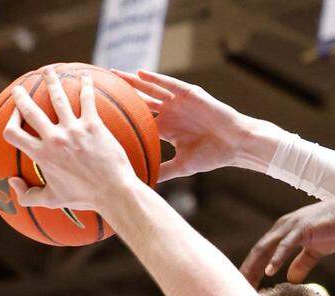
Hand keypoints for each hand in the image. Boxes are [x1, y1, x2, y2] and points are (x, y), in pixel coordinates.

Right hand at [5, 66, 135, 211]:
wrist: (115, 192)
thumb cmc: (86, 198)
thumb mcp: (53, 200)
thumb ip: (28, 195)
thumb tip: (12, 182)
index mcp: (42, 154)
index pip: (13, 133)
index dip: (9, 122)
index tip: (12, 115)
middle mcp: (55, 139)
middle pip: (30, 110)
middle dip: (21, 96)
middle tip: (20, 88)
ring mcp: (75, 130)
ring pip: (58, 98)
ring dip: (51, 81)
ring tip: (48, 71)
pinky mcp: (95, 126)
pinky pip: (88, 100)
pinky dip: (85, 85)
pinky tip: (84, 76)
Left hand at [113, 69, 252, 181]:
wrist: (236, 144)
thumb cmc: (213, 156)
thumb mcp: (183, 166)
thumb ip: (163, 171)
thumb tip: (143, 184)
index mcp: (167, 129)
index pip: (139, 120)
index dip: (122, 116)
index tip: (101, 116)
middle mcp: (170, 113)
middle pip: (140, 101)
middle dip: (121, 95)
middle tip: (99, 88)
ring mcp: (179, 102)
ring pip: (151, 89)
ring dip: (132, 81)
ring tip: (113, 74)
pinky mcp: (190, 94)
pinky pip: (169, 84)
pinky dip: (155, 78)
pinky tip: (139, 73)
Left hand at [241, 195, 334, 285]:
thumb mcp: (315, 251)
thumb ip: (302, 263)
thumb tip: (290, 279)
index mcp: (282, 233)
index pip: (262, 254)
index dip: (252, 270)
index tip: (246, 289)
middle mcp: (281, 228)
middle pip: (258, 252)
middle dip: (247, 271)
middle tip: (239, 293)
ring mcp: (290, 226)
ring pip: (266, 248)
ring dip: (255, 267)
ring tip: (247, 285)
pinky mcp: (302, 228)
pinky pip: (285, 245)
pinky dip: (276, 258)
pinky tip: (270, 272)